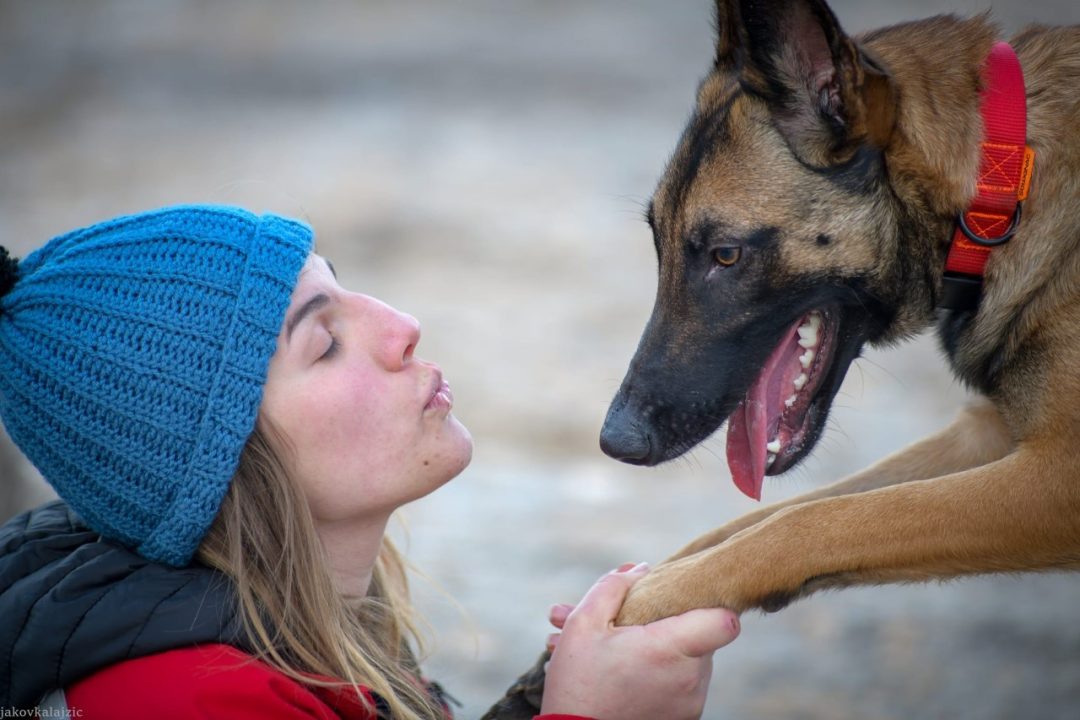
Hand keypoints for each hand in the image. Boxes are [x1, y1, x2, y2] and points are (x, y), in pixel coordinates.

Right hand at [540, 563, 740, 719]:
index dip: (711, 602)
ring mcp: (690, 703)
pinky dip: (657, 672)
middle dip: (662, 623)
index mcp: (669, 650)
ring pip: (688, 658)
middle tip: (621, 623)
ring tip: (611, 647)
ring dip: (655, 646)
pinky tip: (620, 668)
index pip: (725, 621)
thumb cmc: (578, 682)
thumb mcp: (583, 623)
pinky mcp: (684, 718)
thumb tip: (642, 569)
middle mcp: (690, 679)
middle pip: (699, 634)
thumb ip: (614, 587)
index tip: (685, 599)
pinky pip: (681, 683)